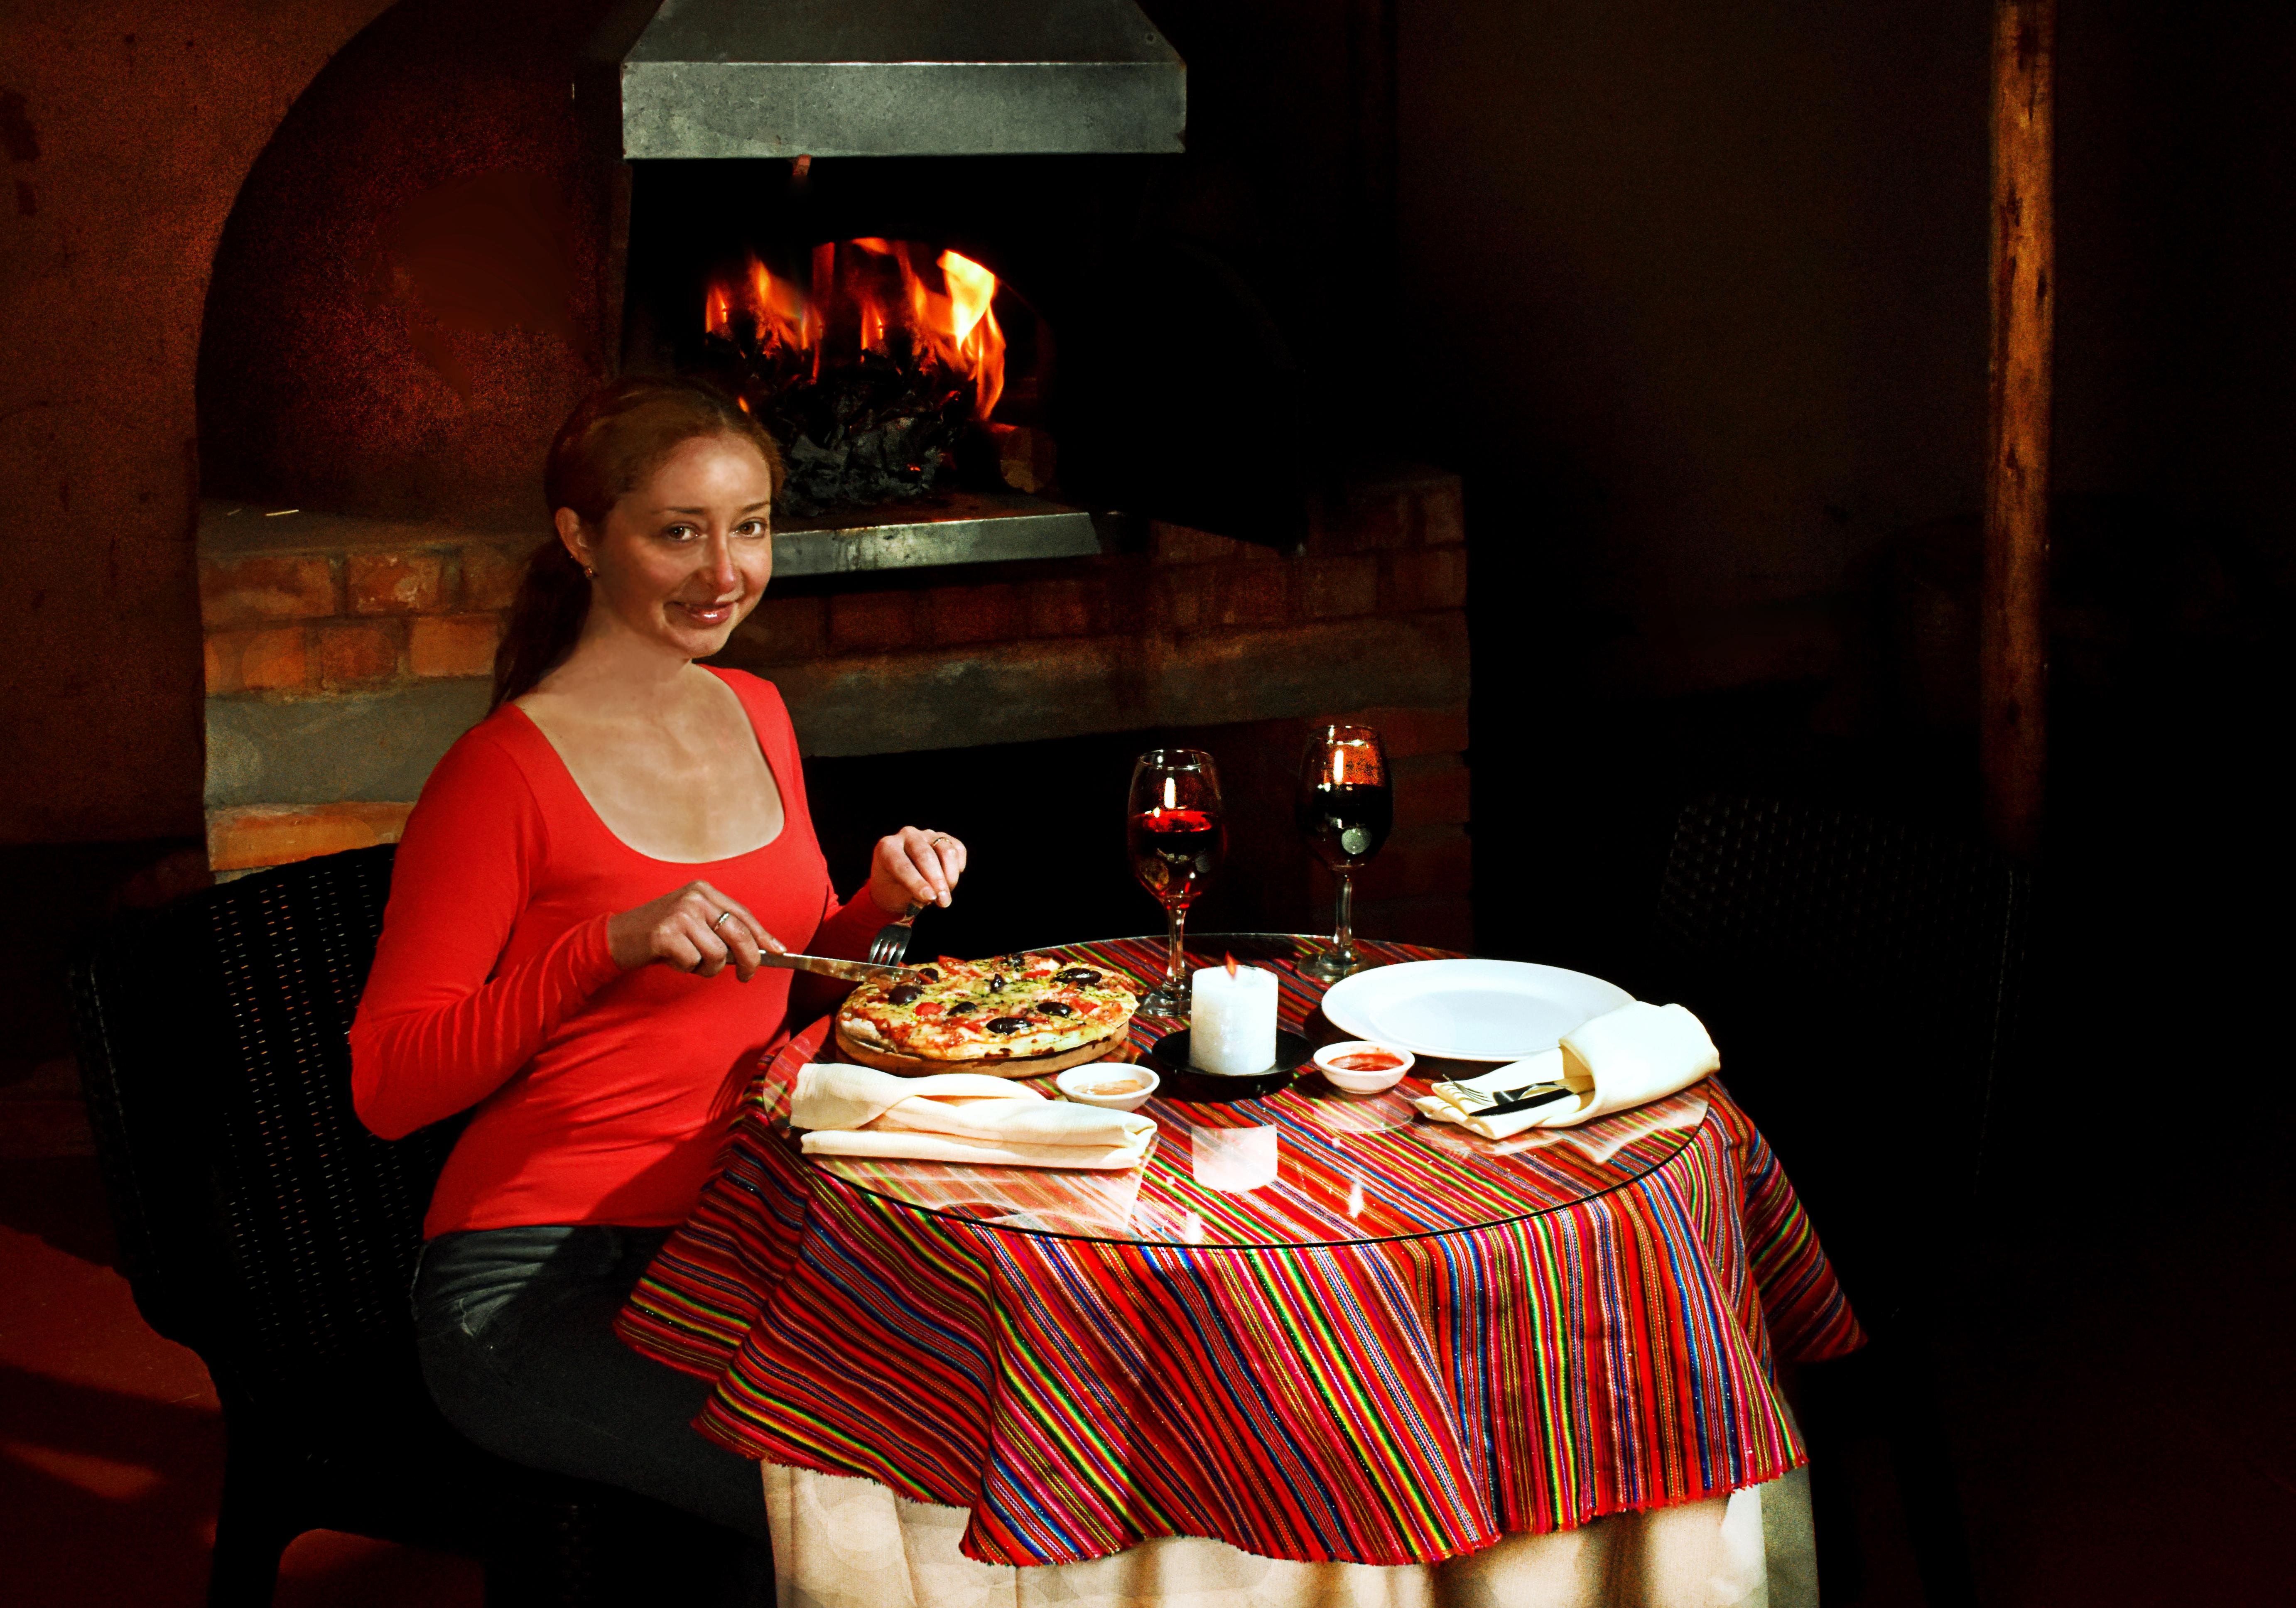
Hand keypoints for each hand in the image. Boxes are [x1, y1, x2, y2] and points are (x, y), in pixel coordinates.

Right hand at [606, 880, 785, 979]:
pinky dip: (685, 968)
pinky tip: (671, 959)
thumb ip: (721, 931)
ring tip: (688, 960)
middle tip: (745, 977)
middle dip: (748, 960)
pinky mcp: (666, 933)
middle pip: (738, 934)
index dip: (763, 936)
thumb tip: (759, 950)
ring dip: (706, 967)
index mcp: (704, 891)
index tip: (780, 952)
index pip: (743, 915)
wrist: (617, 938)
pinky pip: (693, 962)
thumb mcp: (693, 924)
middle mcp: (694, 898)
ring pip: (717, 954)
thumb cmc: (661, 936)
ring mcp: (680, 914)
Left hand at [868, 827, 966, 913]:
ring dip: (950, 876)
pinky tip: (949, 879)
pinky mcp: (943, 837)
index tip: (929, 898)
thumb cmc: (894, 890)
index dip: (917, 882)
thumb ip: (912, 894)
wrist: (900, 880)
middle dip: (937, 881)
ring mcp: (926, 834)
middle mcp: (906, 835)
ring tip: (945, 895)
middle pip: (926, 855)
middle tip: (943, 902)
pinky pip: (958, 849)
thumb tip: (934, 895)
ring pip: (946, 851)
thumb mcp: (895, 896)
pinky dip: (958, 867)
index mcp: (887, 847)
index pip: (902, 864)